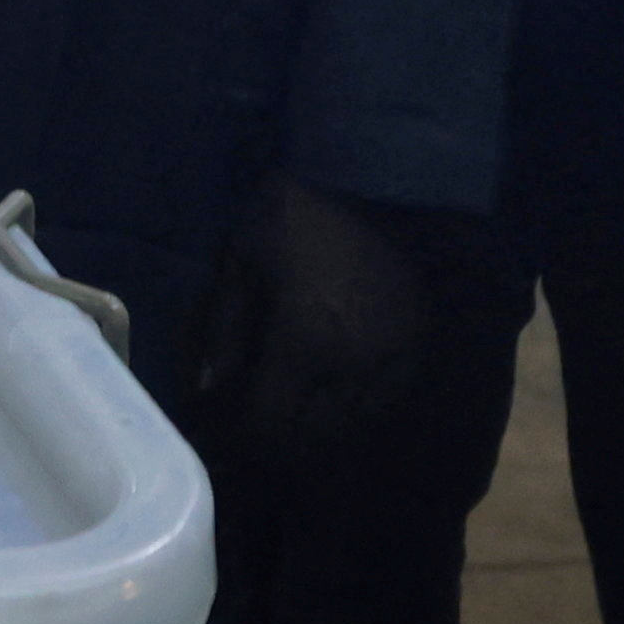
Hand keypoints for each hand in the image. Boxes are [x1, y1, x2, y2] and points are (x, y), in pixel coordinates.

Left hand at [187, 176, 432, 462]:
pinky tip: (328, 403)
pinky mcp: (416, 347)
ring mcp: (392, 362)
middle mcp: (353, 368)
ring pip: (350, 426)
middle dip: (272, 445)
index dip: (236, 438)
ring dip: (314, 435)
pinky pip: (382, 401)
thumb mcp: (240, 262)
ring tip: (282, 423)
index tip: (213, 435)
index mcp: (304, 346)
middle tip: (243, 432)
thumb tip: (207, 390)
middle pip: (310, 437)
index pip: (267, 424)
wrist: (374, 177)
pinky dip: (351, 413)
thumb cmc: (294, 213)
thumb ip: (224, 331)